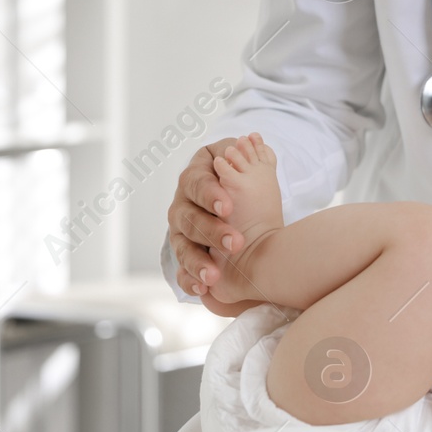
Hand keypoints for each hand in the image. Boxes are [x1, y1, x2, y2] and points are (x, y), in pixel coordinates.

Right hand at [167, 139, 246, 296]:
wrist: (243, 207)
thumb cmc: (239, 179)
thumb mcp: (242, 160)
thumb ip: (245, 153)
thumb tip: (250, 141)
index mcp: (194, 179)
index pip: (197, 184)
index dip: (211, 194)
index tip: (229, 206)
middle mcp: (182, 206)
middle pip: (189, 219)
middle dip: (211, 231)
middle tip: (235, 242)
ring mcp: (181, 234)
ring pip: (182, 248)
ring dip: (197, 262)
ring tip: (214, 276)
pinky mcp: (185, 257)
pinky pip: (181, 272)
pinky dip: (189, 281)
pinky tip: (202, 289)